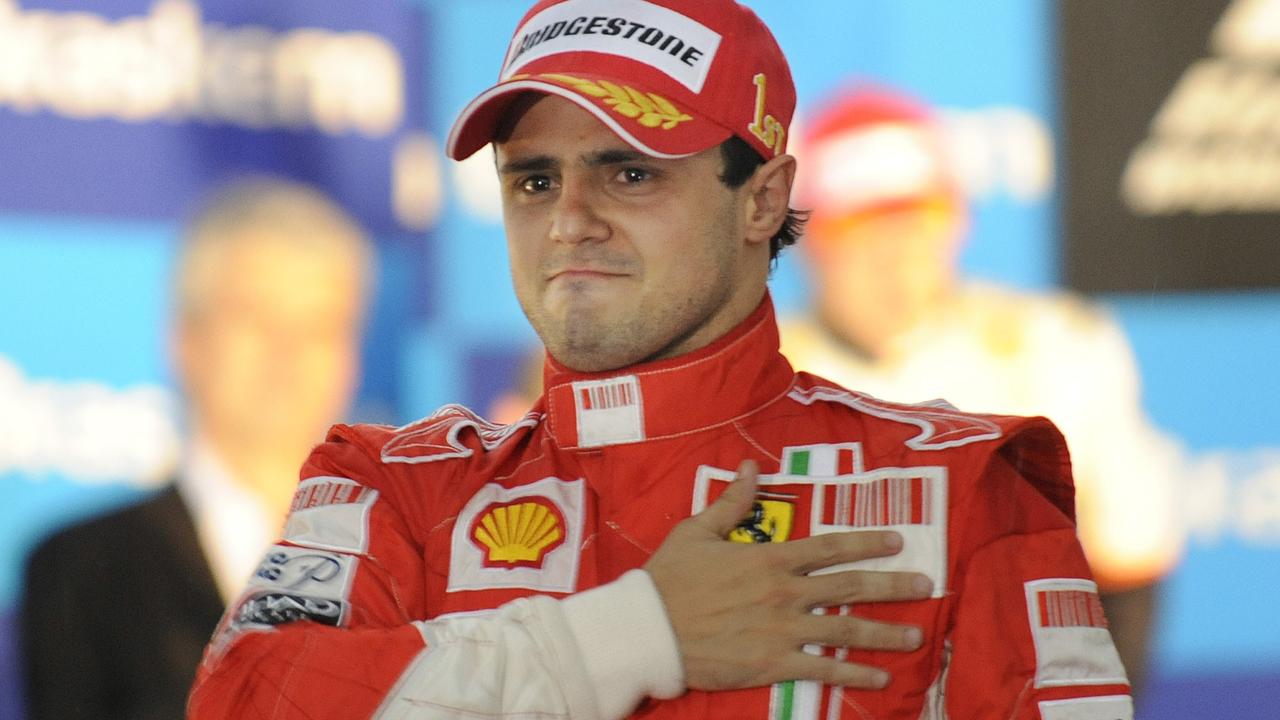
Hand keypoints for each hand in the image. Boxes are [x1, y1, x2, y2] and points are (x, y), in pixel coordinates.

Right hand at [644, 460, 931, 690]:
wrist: (647, 630)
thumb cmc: (668, 579)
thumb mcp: (697, 532)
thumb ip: (731, 503)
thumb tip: (751, 468)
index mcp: (768, 558)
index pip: (829, 547)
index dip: (866, 542)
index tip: (896, 540)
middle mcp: (784, 593)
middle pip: (850, 587)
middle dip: (892, 585)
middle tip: (925, 585)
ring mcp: (781, 631)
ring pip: (845, 630)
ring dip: (885, 632)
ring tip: (915, 635)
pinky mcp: (772, 664)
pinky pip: (822, 669)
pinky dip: (854, 674)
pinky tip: (879, 678)